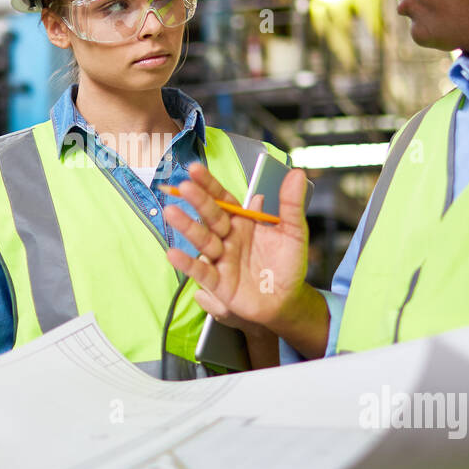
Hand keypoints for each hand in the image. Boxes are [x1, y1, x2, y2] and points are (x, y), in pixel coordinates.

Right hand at [163, 164, 328, 355]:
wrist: (288, 299)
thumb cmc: (287, 265)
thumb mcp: (294, 232)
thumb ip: (292, 204)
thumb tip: (296, 174)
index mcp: (243, 221)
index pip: (223, 198)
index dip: (209, 184)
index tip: (195, 169)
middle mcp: (228, 237)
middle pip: (211, 216)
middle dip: (198, 201)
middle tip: (184, 187)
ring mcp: (221, 259)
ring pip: (203, 240)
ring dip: (187, 227)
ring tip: (172, 212)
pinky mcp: (219, 282)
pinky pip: (201, 271)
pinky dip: (188, 263)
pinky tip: (173, 254)